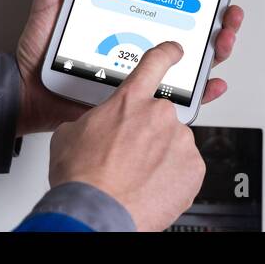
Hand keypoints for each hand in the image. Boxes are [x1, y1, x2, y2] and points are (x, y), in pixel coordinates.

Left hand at [15, 0, 244, 135]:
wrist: (27, 91)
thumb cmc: (39, 48)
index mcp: (126, 13)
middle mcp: (140, 39)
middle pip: (191, 27)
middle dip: (219, 20)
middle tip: (228, 14)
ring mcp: (141, 69)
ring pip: (191, 60)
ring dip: (217, 50)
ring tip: (224, 41)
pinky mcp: (138, 97)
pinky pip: (177, 96)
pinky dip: (200, 92)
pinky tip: (211, 83)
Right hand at [48, 41, 204, 231]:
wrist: (96, 212)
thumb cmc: (82, 177)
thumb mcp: (70, 134)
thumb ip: (93, 120)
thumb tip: (95, 127)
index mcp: (130, 100)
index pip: (154, 63)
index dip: (167, 54)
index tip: (175, 51)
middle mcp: (159, 115)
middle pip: (161, 116)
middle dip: (149, 134)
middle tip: (130, 156)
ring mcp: (180, 141)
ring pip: (174, 144)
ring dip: (160, 157)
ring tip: (137, 178)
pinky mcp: (194, 169)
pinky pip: (186, 169)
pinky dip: (172, 178)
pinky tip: (151, 188)